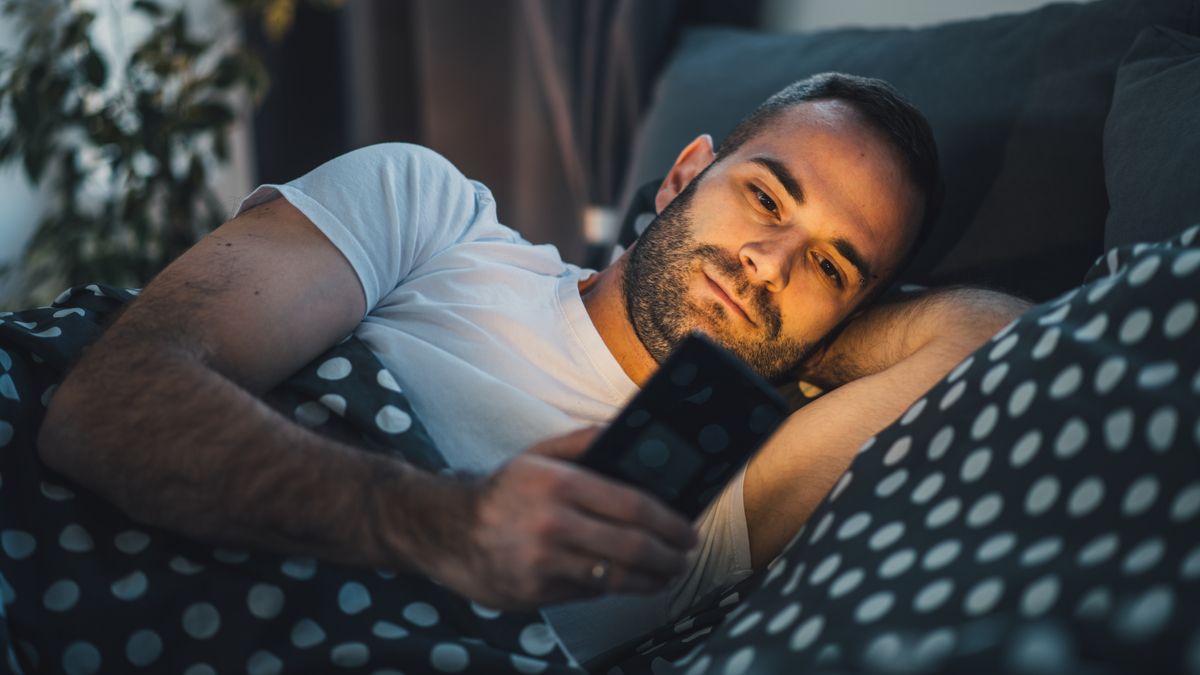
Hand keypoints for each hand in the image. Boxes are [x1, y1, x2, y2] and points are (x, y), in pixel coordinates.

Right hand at [424, 428, 697, 609]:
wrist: (448, 532)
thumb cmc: (503, 493)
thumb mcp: (539, 455)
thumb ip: (585, 442)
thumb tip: (628, 429)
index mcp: (560, 483)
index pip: (632, 505)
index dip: (669, 522)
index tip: (687, 530)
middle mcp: (553, 522)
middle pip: (632, 546)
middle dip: (670, 556)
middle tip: (684, 557)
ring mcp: (544, 561)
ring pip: (616, 577)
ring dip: (651, 580)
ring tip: (665, 574)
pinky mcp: (536, 591)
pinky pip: (588, 593)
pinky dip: (611, 587)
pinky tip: (623, 580)